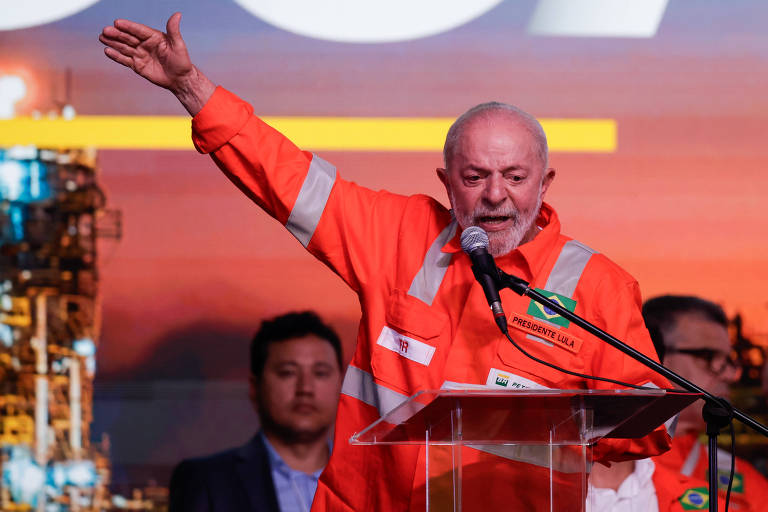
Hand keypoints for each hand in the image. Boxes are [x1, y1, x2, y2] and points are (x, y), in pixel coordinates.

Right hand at [99, 12, 213, 114]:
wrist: (180, 79)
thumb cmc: (182, 61)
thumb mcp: (178, 45)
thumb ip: (174, 30)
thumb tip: (177, 14)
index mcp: (153, 36)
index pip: (138, 30)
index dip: (128, 27)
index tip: (117, 22)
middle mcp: (144, 44)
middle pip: (128, 37)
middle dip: (117, 34)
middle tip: (106, 30)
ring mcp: (140, 54)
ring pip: (124, 47)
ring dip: (113, 42)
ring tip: (102, 38)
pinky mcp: (137, 65)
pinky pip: (125, 60)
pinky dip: (116, 56)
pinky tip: (107, 51)